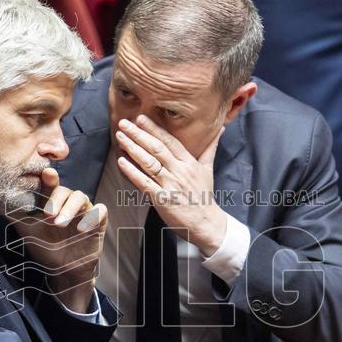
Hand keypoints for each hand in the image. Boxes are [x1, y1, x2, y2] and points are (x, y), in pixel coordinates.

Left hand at [9, 168, 106, 312]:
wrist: (64, 270)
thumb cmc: (46, 247)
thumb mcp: (28, 231)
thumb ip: (17, 214)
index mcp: (53, 201)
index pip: (50, 185)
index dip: (49, 179)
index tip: (46, 174)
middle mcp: (69, 203)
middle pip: (66, 190)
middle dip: (56, 200)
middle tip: (48, 215)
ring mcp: (85, 211)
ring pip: (82, 197)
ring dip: (70, 208)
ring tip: (60, 223)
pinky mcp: (98, 222)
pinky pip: (101, 211)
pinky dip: (93, 215)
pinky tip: (82, 229)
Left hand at [115, 115, 227, 256]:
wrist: (206, 222)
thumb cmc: (204, 195)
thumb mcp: (208, 168)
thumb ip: (210, 147)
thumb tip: (221, 129)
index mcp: (190, 162)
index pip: (170, 141)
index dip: (154, 129)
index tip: (141, 118)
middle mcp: (180, 171)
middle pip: (157, 149)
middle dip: (139, 134)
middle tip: (124, 123)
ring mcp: (171, 185)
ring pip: (149, 163)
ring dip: (132, 149)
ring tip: (120, 138)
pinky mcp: (162, 200)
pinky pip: (144, 183)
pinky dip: (132, 172)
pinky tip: (122, 162)